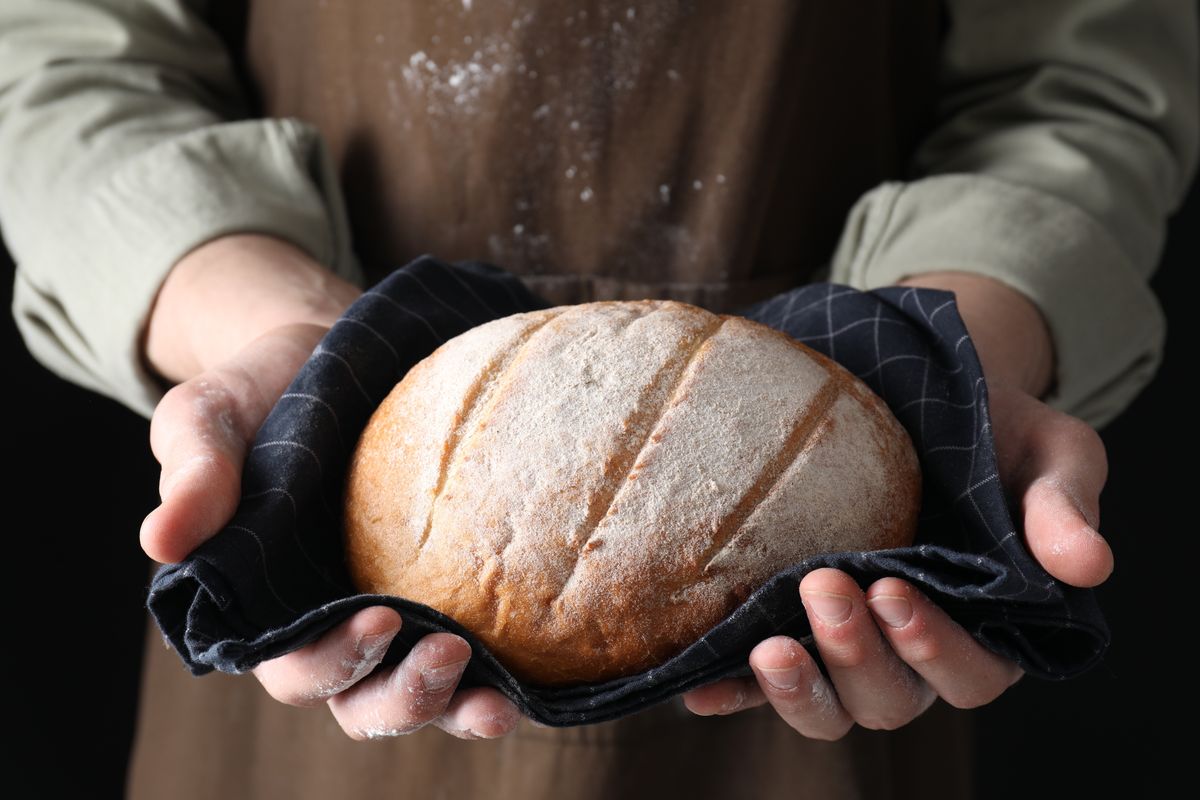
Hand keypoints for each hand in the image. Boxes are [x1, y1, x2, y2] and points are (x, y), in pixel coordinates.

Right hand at [139, 235, 521, 739]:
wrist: (328, 350)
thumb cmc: (260, 390)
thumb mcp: (209, 417)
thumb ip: (193, 473)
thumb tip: (160, 541)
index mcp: (266, 606)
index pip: (293, 665)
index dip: (331, 661)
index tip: (380, 620)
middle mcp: (333, 623)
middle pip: (364, 701)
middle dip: (404, 698)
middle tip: (449, 658)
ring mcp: (396, 609)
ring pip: (422, 692)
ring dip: (459, 706)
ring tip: (500, 702)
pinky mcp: (448, 583)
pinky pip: (478, 646)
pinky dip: (505, 671)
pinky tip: (535, 671)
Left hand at [682, 272, 1111, 736]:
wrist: (925, 392)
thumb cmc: (999, 428)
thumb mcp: (1051, 453)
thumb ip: (1064, 507)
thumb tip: (1088, 565)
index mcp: (989, 625)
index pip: (972, 670)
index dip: (934, 646)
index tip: (895, 590)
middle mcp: (916, 648)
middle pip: (891, 697)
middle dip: (857, 654)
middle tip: (826, 585)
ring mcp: (851, 642)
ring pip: (831, 704)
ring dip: (798, 690)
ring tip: (767, 647)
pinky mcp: (795, 624)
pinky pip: (763, 682)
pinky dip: (734, 692)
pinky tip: (700, 688)